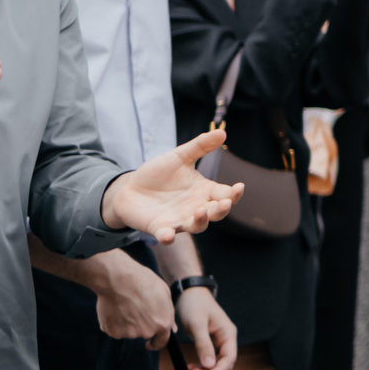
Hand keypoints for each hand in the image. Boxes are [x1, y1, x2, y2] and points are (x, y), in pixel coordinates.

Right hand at [87, 251, 175, 344]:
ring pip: (128, 330)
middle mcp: (146, 331)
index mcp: (162, 324)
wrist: (118, 278)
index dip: (156, 343)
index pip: (161, 342)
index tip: (149, 343)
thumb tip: (171, 329)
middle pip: (144, 333)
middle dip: (141, 324)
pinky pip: (114, 328)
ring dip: (127, 321)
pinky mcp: (112, 331)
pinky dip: (114, 321)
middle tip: (135, 306)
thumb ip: (169, 314)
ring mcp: (128, 333)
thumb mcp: (164, 293)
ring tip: (125, 303)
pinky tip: (115, 306)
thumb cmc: (143, 282)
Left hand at [99, 129, 237, 243]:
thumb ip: (200, 147)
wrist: (130, 188)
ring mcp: (178, 220)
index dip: (234, 193)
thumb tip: (222, 132)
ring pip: (196, 227)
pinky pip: (166, 236)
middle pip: (215, 213)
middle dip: (221, 209)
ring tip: (200, 211)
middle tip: (225, 203)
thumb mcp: (179, 157)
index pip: (224, 194)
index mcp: (203, 191)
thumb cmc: (158, 174)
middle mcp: (195, 208)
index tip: (238, 187)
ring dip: (200, 222)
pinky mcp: (159, 228)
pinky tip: (168, 235)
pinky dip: (168, 237)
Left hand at [175, 285, 237, 369]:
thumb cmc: (194, 305)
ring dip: (206, 368)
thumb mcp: (197, 324)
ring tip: (190, 369)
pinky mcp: (210, 340)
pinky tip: (193, 365)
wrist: (189, 293)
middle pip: (225, 362)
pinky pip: (210, 357)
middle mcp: (226, 337)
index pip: (229, 357)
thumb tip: (209, 366)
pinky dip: (203, 363)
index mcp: (228, 332)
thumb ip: (203, 345)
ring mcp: (219, 339)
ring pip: (217, 361)